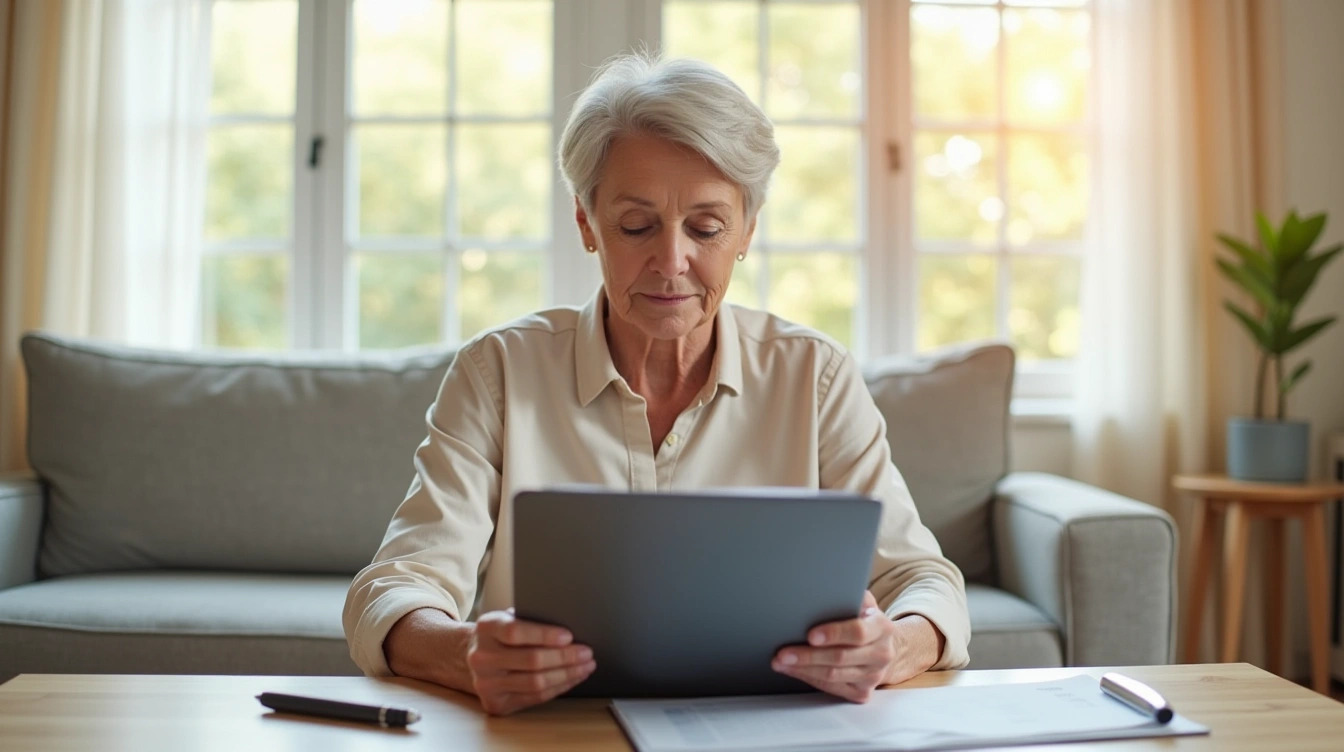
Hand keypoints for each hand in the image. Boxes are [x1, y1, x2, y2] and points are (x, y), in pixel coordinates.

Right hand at [466, 608, 595, 715]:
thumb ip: (531, 619)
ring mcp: (486, 683)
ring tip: (585, 667)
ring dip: (566, 675)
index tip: (569, 636)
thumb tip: (569, 623)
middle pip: (531, 660)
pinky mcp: (495, 703)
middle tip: (586, 653)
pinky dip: (558, 688)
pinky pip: (534, 697)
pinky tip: (571, 679)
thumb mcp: (509, 617)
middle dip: (564, 657)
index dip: (544, 635)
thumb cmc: (500, 634)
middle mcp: (482, 657)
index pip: (515, 632)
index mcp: (486, 628)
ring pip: (535, 682)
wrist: (473, 657)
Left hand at [770, 590, 941, 702]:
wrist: (888, 649)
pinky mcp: (862, 692)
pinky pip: (832, 688)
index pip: (857, 632)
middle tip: (784, 652)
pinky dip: (810, 679)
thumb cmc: (867, 621)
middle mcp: (881, 654)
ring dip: (803, 669)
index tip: (810, 635)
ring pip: (833, 676)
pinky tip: (794, 671)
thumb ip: (849, 594)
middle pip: (841, 657)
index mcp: (882, 628)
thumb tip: (821, 585)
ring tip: (781, 662)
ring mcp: (872, 676)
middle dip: (809, 656)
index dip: (833, 634)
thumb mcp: (864, 603)